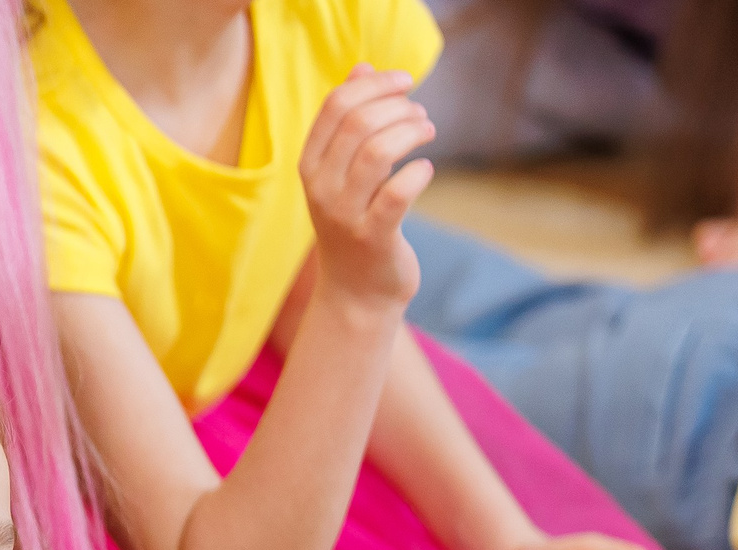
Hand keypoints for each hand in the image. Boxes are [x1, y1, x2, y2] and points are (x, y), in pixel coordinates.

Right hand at [299, 67, 435, 310]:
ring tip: (427, 132)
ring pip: (379, 152)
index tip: (405, 83)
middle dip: (399, 106)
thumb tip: (362, 68)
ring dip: (412, 132)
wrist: (356, 293)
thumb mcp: (344, 171)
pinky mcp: (373, 237)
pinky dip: (419, 173)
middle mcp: (321, 189)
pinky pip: (398, 193)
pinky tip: (425, 169)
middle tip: (420, 114)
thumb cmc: (356, 223)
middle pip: (359, 123)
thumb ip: (349, 121)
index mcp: (310, 166)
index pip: (336, 105)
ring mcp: (344, 215)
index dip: (375, 84)